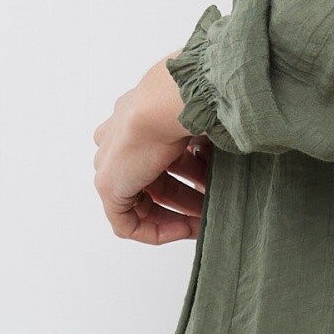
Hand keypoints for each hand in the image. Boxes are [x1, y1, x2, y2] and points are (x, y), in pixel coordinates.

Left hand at [93, 58, 214, 243]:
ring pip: (141, 201)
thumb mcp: (198, 118)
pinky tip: (187, 229)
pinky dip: (157, 231)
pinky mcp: (108, 188)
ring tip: (206, 218)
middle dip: (186, 196)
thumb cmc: (184, 102)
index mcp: (134, 117)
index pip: (156, 155)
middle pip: (151, 180)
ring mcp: (109, 164)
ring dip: (176, 214)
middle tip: (212, 203)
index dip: (188, 174)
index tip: (211, 182)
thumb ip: (203, 135)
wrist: (164, 103)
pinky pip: (127, 222)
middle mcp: (117, 140)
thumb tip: (225, 145)